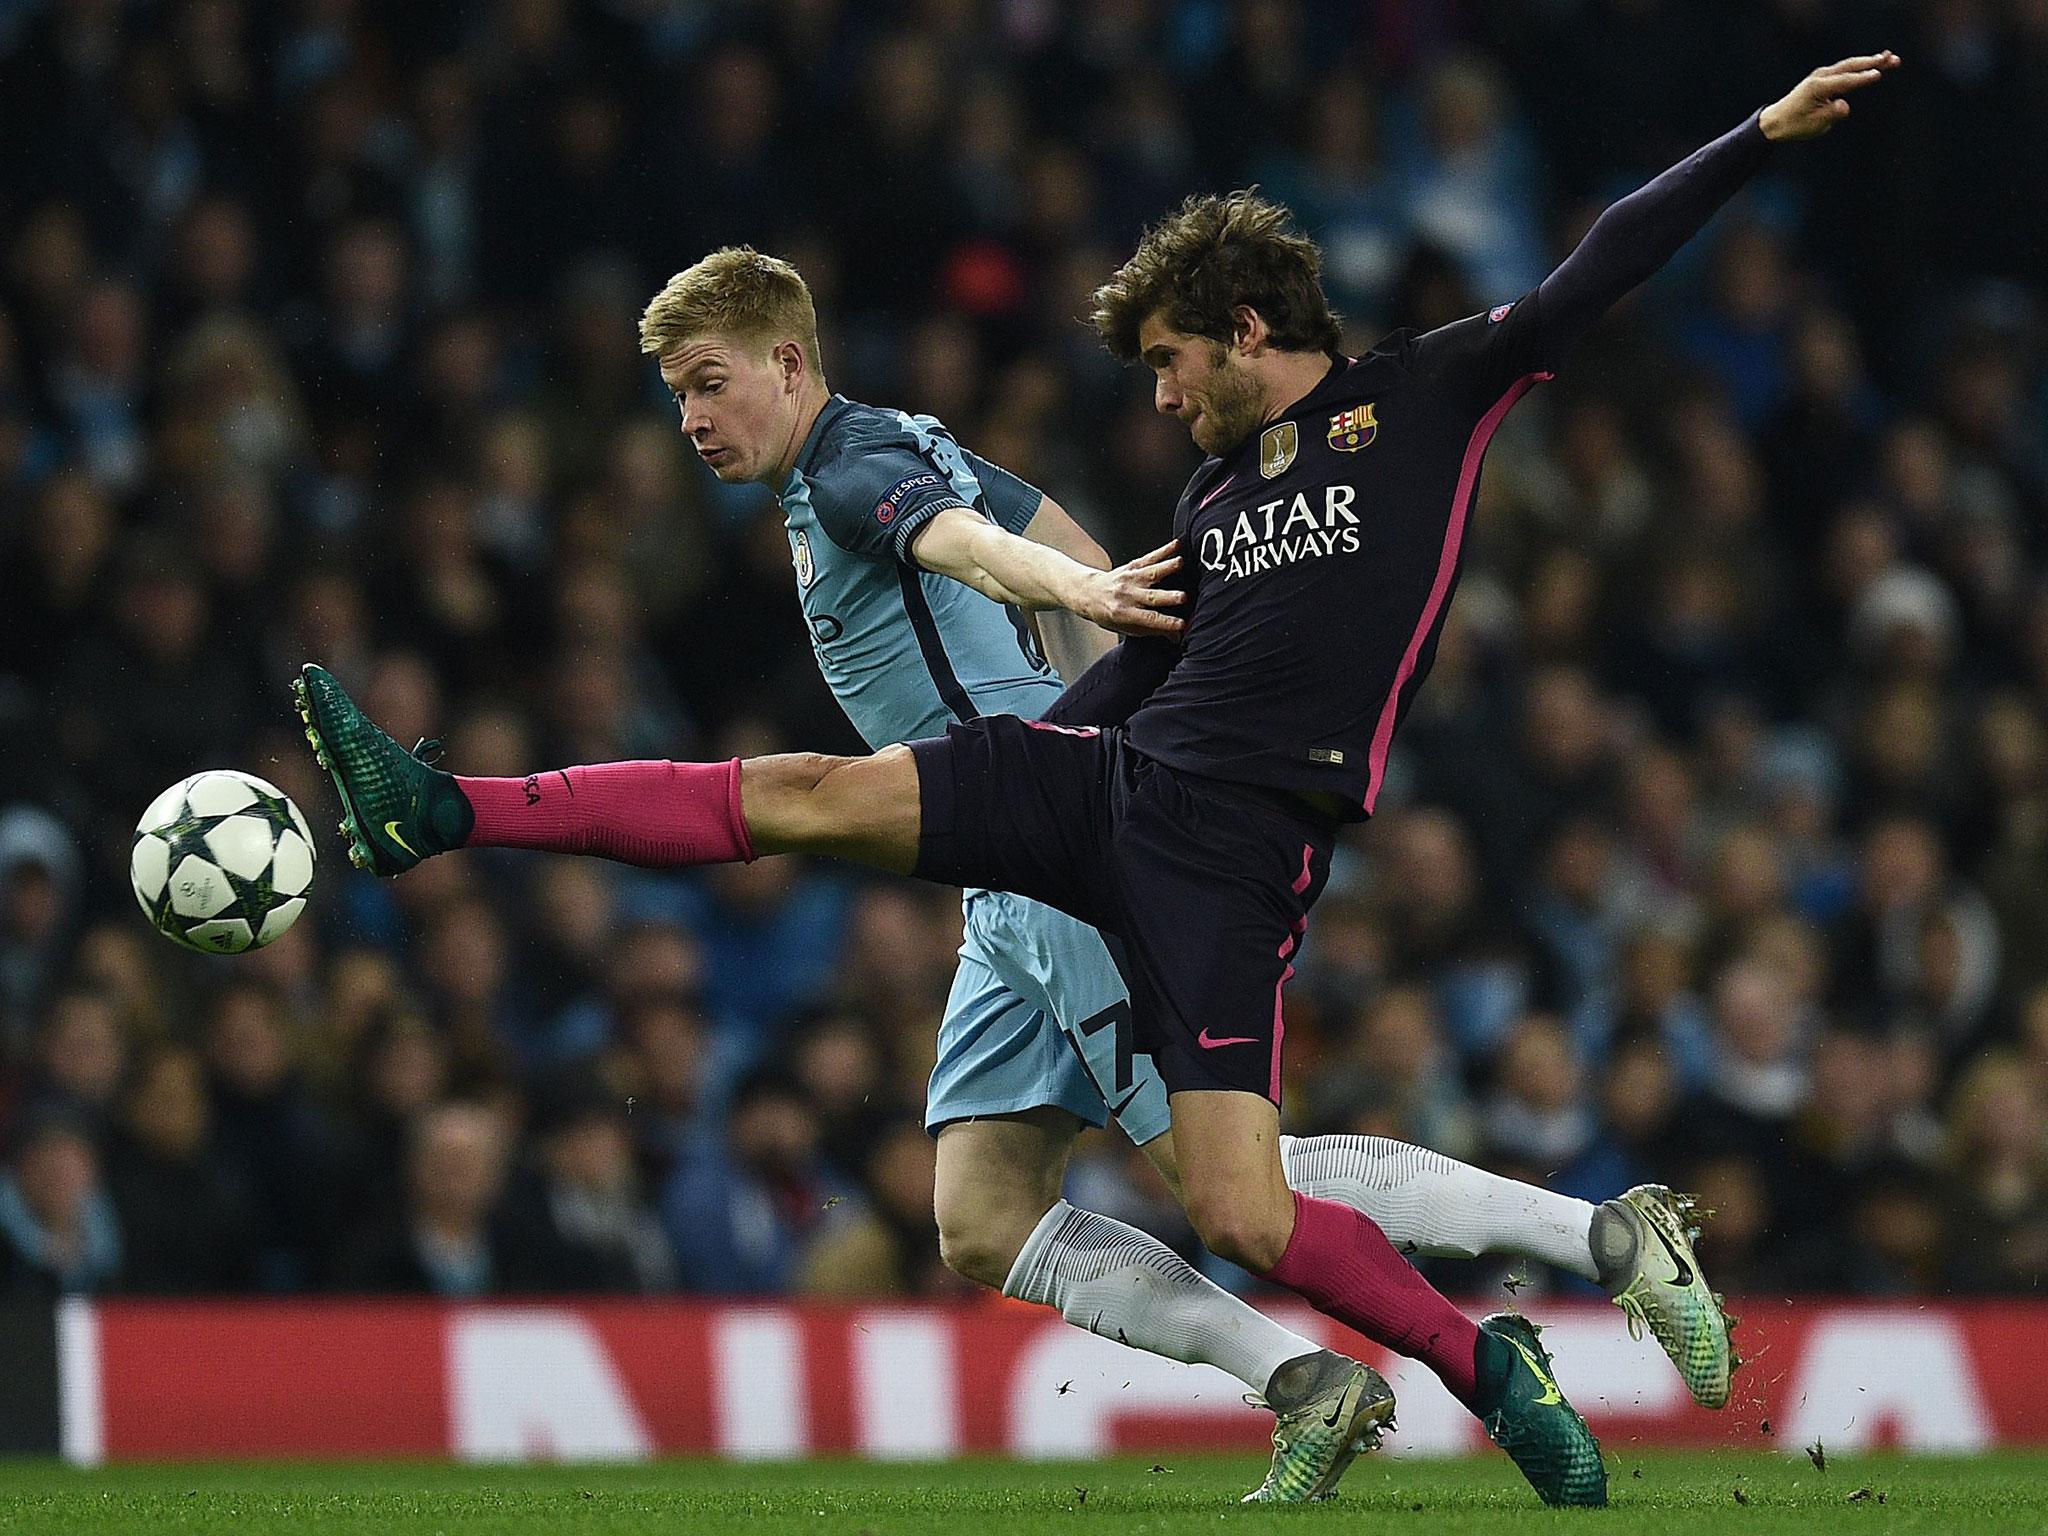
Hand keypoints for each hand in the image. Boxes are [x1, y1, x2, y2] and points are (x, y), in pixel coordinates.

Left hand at [1075, 540, 1185, 636]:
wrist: (1088, 593)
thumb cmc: (1108, 613)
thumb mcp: (1126, 628)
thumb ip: (1152, 630)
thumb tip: (1177, 636)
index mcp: (1124, 614)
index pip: (1149, 620)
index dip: (1166, 623)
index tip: (1182, 625)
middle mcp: (1127, 595)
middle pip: (1151, 597)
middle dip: (1169, 597)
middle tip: (1184, 597)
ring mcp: (1130, 579)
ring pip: (1151, 573)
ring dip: (1167, 568)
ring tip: (1181, 564)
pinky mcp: (1132, 566)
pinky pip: (1149, 557)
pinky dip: (1163, 550)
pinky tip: (1176, 545)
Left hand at [1760, 52, 1898, 140]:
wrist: (1775, 121)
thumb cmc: (1794, 125)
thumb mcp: (1813, 125)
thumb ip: (1831, 114)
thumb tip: (1844, 106)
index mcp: (1817, 88)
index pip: (1844, 82)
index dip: (1861, 79)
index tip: (1878, 74)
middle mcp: (1820, 77)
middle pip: (1850, 67)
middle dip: (1872, 63)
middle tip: (1893, 60)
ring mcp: (1821, 75)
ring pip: (1849, 65)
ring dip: (1870, 61)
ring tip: (1890, 58)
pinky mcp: (1823, 77)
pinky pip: (1845, 68)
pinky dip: (1860, 65)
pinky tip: (1875, 62)